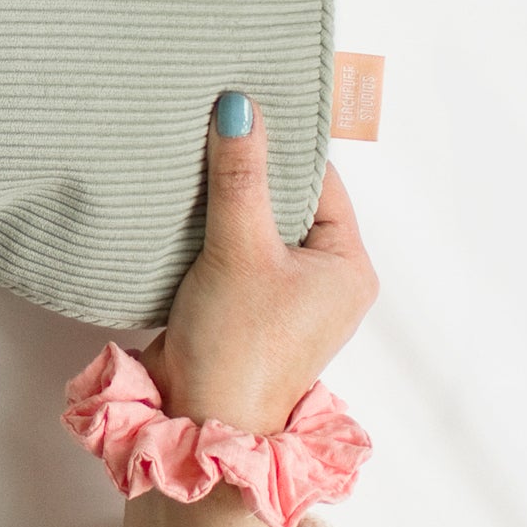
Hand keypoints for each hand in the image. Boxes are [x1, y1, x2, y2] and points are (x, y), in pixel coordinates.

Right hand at [119, 91, 378, 526]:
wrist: (197, 423)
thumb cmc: (238, 347)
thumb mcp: (239, 249)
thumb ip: (240, 177)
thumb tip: (240, 106)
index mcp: (348, 267)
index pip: (319, 179)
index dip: (280, 141)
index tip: (241, 103)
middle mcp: (323, 279)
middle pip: (286, 198)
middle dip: (248, 166)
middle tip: (208, 120)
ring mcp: (282, 295)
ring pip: (255, 222)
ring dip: (223, 197)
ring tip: (190, 153)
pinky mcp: (243, 305)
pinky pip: (231, 246)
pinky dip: (208, 226)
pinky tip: (179, 201)